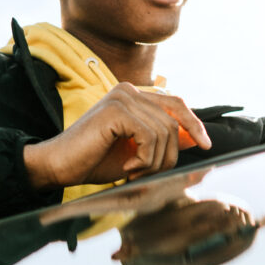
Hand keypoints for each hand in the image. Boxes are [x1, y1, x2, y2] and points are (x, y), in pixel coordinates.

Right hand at [23, 83, 211, 189]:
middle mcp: (128, 90)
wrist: (58, 166)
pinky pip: (150, 137)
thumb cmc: (92, 161)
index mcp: (132, 96)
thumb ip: (161, 141)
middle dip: (169, 155)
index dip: (194, 124)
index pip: (175, 103)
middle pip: (173, 121)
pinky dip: (144, 159)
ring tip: (132, 172)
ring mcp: (122, 97)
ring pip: (164, 132)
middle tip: (147, 173)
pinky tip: (126, 168)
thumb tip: (196, 139)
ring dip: (154, 162)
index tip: (206, 146)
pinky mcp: (117, 110)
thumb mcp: (136, 151)